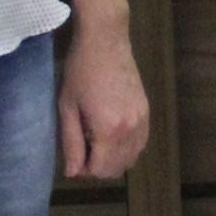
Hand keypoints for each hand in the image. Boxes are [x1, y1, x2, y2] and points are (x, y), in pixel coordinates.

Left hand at [57, 17, 150, 179]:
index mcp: (108, 130)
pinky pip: (141, 144)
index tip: (74, 154)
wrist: (106, 41)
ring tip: (96, 139)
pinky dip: (126, 147)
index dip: (84, 169)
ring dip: (113, 158)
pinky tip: (112, 133)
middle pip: (118, 168)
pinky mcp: (147, 112)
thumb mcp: (67, 108)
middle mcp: (131, 129)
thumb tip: (73, 173)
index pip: (101, 170)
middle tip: (83, 147)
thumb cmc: (80, 71)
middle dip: (98, 166)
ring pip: (132, 158)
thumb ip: (71, 143)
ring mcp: (143, 121)